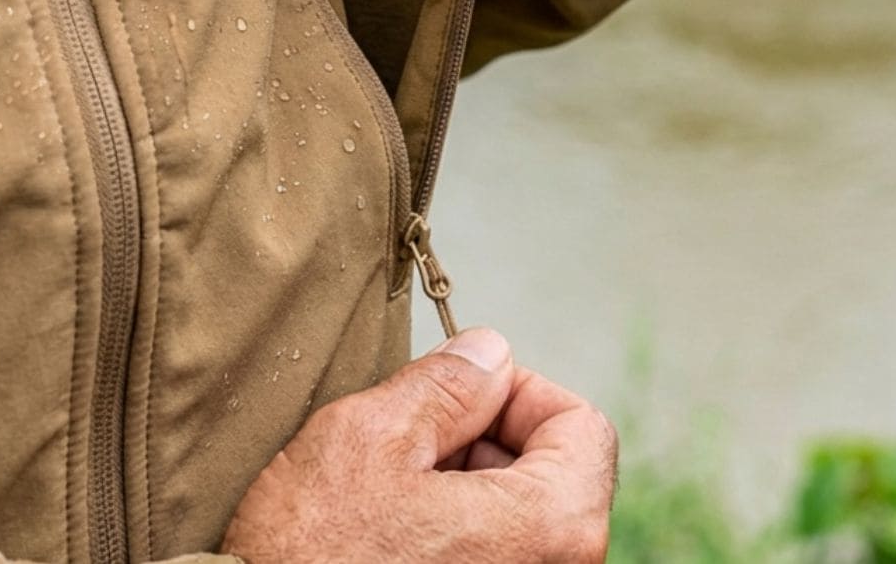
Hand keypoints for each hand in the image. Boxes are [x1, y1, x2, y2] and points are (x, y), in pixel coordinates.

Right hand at [221, 328, 616, 563]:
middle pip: (550, 473)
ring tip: (387, 495)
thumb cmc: (313, 556)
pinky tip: (387, 537)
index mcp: (550, 529)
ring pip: (515, 518)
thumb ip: (446, 385)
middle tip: (406, 444)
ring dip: (458, 488)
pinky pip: (489, 558)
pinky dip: (448, 534)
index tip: (456, 395)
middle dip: (480, 440)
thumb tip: (489, 353)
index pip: (582, 426)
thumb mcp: (371, 439)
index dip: (516, 391)